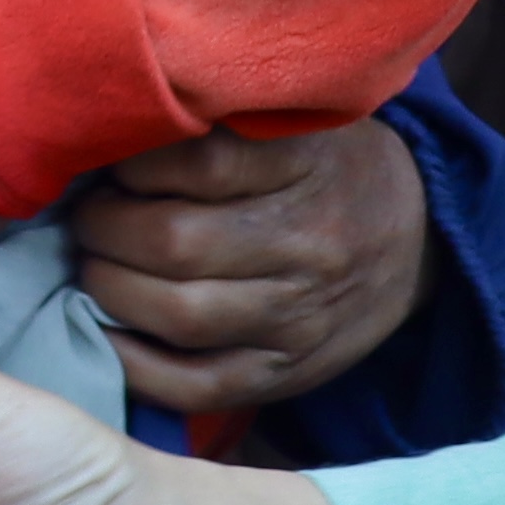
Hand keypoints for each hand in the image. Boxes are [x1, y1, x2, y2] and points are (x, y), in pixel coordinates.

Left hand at [69, 117, 431, 416]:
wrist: (416, 238)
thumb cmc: (326, 166)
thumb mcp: (294, 119)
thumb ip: (219, 120)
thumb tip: (112, 125)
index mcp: (307, 166)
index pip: (199, 164)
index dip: (133, 166)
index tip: (111, 165)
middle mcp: (309, 244)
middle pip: (175, 243)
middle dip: (105, 231)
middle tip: (88, 218)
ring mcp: (300, 317)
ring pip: (179, 315)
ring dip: (110, 290)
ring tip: (96, 265)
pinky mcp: (287, 374)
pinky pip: (196, 386)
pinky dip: (135, 365)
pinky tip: (105, 332)